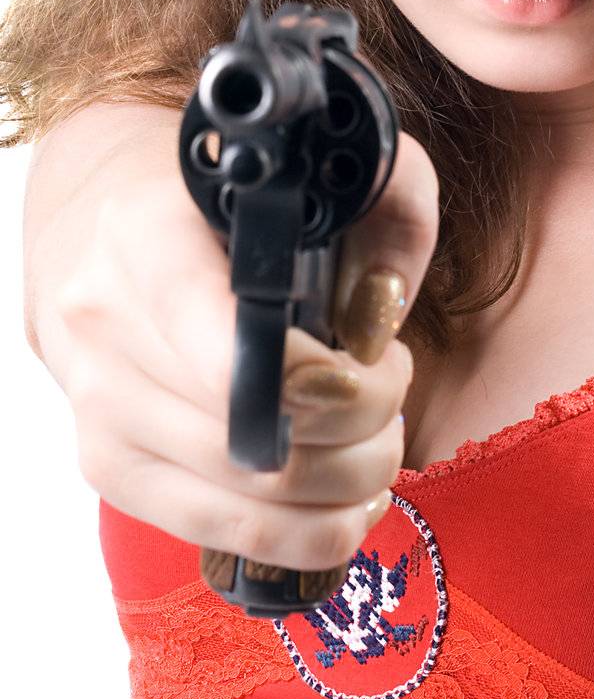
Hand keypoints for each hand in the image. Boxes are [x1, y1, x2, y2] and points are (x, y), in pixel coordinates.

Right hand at [52, 127, 438, 574]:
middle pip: (254, 441)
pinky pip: (219, 534)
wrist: (101, 220)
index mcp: (149, 240)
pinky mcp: (108, 467)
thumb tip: (381, 317)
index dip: (327, 384)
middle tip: (390, 384)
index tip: (379, 359)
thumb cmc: (225, 197)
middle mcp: (107, 327)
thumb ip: (385, 209)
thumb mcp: (317, 165)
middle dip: (362, 428)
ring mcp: (98, 408)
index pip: (233, 356)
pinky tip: (346, 496)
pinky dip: (306, 532)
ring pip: (246, 501)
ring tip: (376, 438)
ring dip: (345, 485)